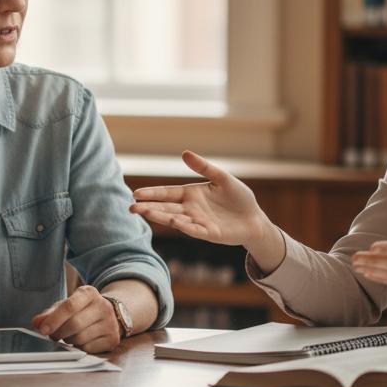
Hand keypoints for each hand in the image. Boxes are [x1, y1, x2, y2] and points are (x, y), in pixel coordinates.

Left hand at [31, 285, 120, 353]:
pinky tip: (81, 341)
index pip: (69, 306)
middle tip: (53, 335)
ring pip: (80, 339)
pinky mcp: (113, 339)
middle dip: (59, 333)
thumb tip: (36, 323)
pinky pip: (88, 349)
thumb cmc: (83, 310)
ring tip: (69, 336)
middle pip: (74, 324)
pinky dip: (79, 348)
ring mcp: (110, 323)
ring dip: (68, 341)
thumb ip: (50, 313)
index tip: (43, 330)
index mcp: (89, 293)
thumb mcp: (67, 306)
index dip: (54, 319)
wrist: (111, 314)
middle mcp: (103, 306)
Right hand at [130, 150, 272, 247]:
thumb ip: (204, 167)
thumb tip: (184, 153)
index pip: (167, 193)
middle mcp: (191, 209)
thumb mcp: (222, 178)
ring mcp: (198, 222)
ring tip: (144, 213)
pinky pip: (195, 230)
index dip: (152, 193)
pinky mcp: (209, 233)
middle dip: (148, 207)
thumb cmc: (239, 198)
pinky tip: (174, 221)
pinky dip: (185, 226)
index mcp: (191, 195)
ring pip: (175, 219)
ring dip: (161, 216)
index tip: (136, 193)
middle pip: (165, 208)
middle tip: (131, 207)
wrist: (254, 219)